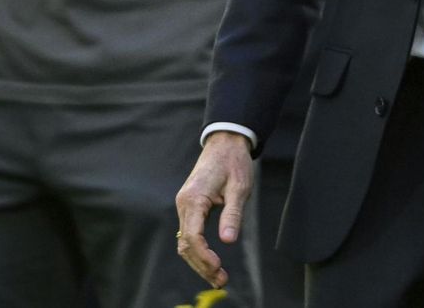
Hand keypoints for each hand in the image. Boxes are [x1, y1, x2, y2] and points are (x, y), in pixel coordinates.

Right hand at [175, 131, 254, 288]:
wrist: (225, 142)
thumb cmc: (234, 162)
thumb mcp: (239, 188)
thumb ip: (232, 214)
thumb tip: (227, 241)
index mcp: (193, 198)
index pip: (193, 236)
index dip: (204, 256)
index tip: (219, 268)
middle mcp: (184, 204)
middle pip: (186, 244)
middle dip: (202, 266)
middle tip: (221, 281)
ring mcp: (185, 206)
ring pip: (186, 242)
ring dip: (199, 262)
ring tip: (218, 278)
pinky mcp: (190, 207)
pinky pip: (189, 234)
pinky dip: (198, 251)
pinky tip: (210, 262)